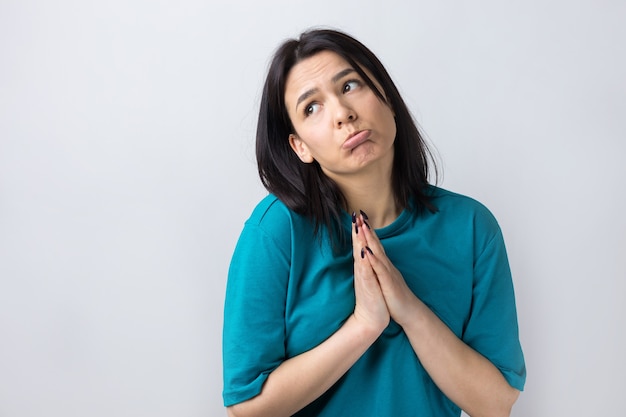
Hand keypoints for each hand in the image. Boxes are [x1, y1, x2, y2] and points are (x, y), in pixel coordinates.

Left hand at [356, 212, 417, 327]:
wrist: (410, 312)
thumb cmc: (396, 296)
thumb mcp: (386, 279)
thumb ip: (380, 268)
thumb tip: (374, 258)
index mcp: (383, 265)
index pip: (374, 245)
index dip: (367, 232)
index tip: (359, 218)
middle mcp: (386, 265)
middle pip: (375, 244)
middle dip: (367, 229)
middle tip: (359, 214)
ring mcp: (388, 273)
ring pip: (377, 253)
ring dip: (370, 239)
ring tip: (362, 226)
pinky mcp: (389, 283)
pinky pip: (380, 269)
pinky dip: (373, 259)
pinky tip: (367, 251)